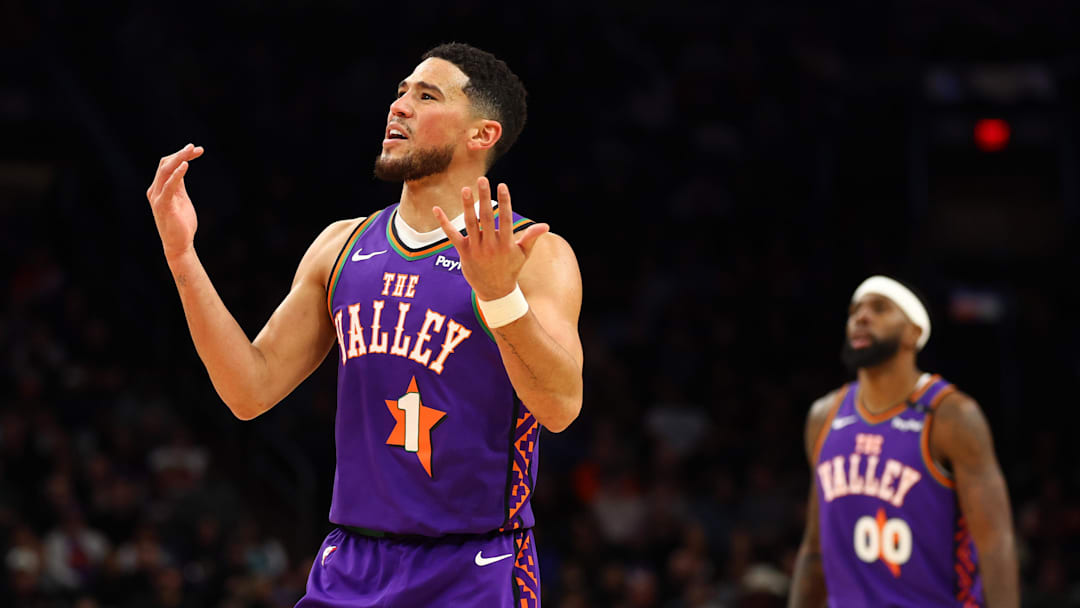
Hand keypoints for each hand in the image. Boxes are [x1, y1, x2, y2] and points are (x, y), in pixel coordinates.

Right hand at [146, 143, 203, 260]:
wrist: (179, 244)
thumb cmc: (181, 223)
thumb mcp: (181, 198)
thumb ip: (178, 184)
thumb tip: (182, 167)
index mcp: (159, 188)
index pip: (167, 165)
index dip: (181, 155)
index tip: (198, 150)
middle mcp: (155, 190)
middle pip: (165, 164)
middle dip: (181, 154)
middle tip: (196, 147)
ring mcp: (158, 197)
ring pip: (165, 171)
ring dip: (179, 159)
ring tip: (191, 150)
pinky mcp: (163, 205)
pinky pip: (169, 186)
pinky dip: (176, 174)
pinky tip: (186, 165)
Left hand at [433, 177, 548, 300]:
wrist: (495, 291)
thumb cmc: (511, 269)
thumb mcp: (523, 254)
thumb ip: (531, 237)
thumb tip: (546, 225)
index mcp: (506, 244)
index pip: (506, 219)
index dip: (505, 201)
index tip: (502, 185)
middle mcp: (491, 246)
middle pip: (487, 217)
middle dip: (485, 198)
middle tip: (482, 179)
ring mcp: (476, 249)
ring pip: (470, 224)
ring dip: (467, 206)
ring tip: (466, 189)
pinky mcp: (463, 252)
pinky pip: (452, 236)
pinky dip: (444, 222)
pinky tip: (436, 209)